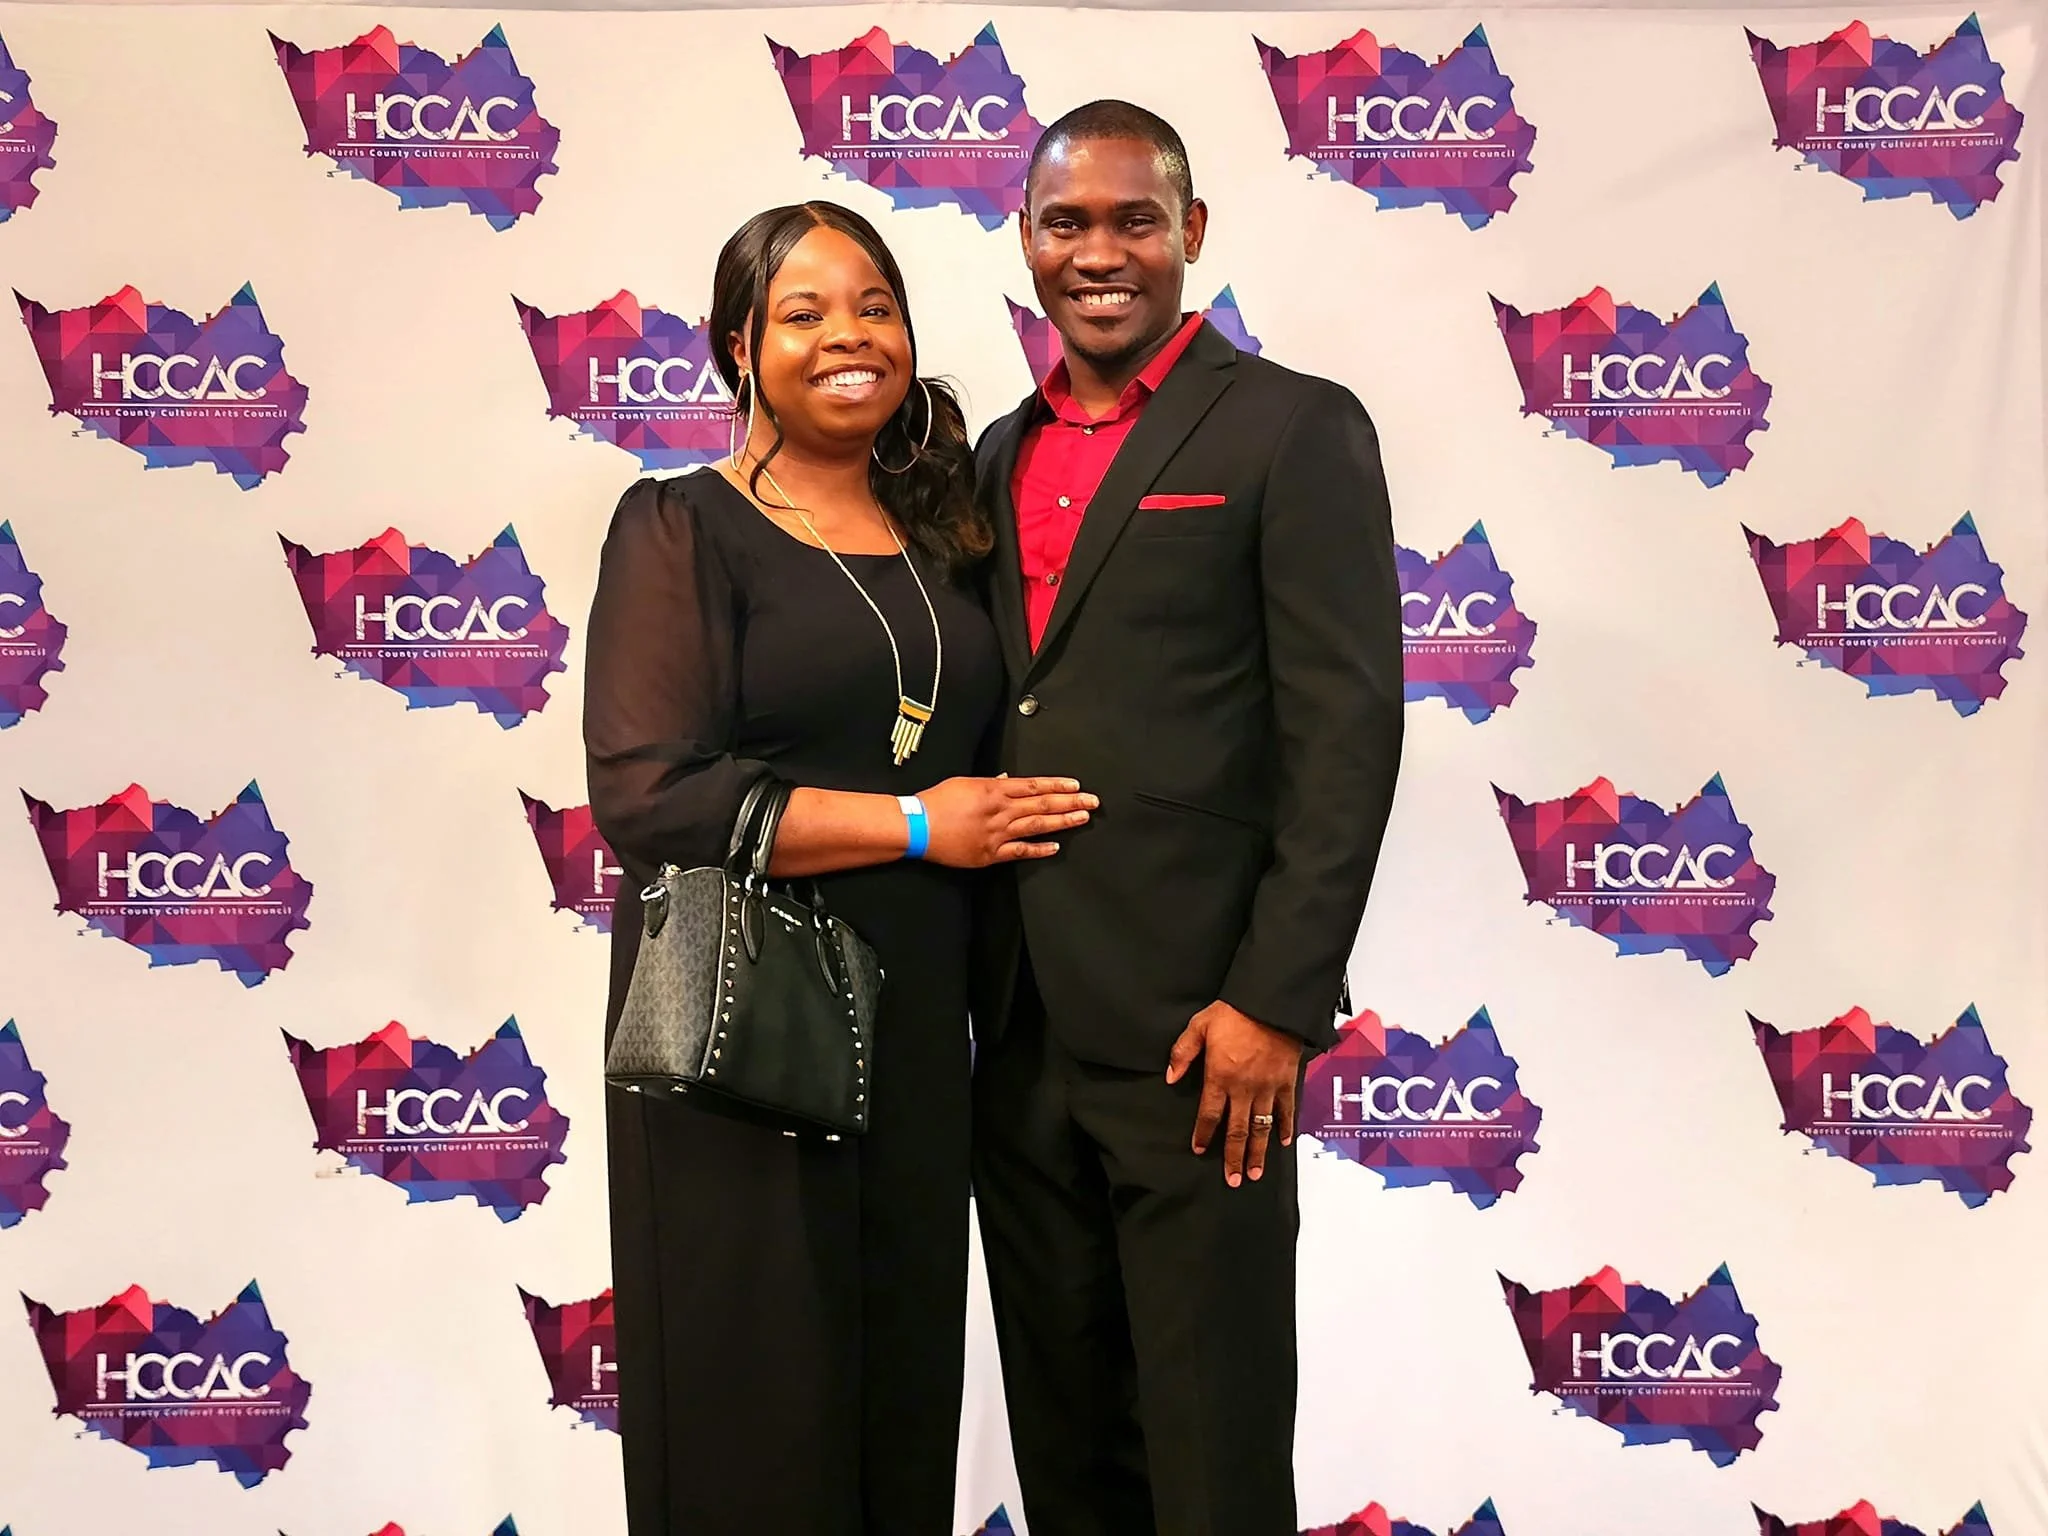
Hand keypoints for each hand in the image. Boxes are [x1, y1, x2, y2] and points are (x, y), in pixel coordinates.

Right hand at [918, 776, 1095, 867]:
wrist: (917, 826)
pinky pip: (1020, 851)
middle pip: (1042, 804)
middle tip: (1092, 801)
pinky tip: (1055, 847)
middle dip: (1070, 802)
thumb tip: (1007, 781)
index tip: (1075, 786)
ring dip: (1062, 822)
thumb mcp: (964, 783)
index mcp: (993, 790)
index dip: (1057, 786)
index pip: (1033, 785)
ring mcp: (997, 833)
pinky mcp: (990, 854)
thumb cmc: (936, 802)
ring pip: (1036, 826)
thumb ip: (989, 784)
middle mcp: (999, 810)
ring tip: (1082, 818)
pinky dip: (1038, 849)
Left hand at [1166, 1000, 1303, 1187]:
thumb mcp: (1198, 1027)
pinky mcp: (1287, 1081)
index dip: (1204, 1134)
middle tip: (1233, 1180)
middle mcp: (1244, 1089)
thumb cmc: (1233, 1013)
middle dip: (1234, 1157)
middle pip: (1238, 1130)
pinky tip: (1282, 1143)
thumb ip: (1182, 1054)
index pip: (1209, 1114)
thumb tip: (1170, 1078)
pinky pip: (1287, 1110)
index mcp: (1220, 1077)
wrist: (1270, 1003)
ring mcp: (1268, 1088)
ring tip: (1255, 1173)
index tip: (1200, 1150)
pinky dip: (1285, 1127)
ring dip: (1258, 1152)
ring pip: (1262, 1127)